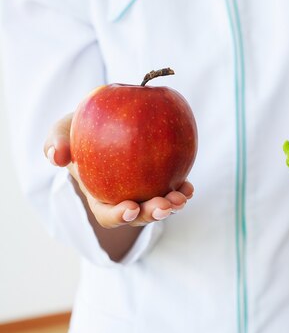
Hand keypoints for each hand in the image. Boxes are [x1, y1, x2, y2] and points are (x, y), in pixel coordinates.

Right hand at [43, 113, 193, 227]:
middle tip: (164, 205)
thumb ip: (56, 143)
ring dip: (172, 205)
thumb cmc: (80, 128)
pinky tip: (188, 186)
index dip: (119, 216)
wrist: (108, 117)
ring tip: (182, 197)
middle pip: (139, 215)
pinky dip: (181, 189)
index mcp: (99, 195)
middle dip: (152, 214)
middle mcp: (123, 198)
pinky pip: (173, 187)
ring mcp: (145, 190)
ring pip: (159, 205)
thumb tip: (56, 158)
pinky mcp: (162, 177)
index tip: (130, 207)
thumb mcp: (64, 131)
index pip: (108, 214)